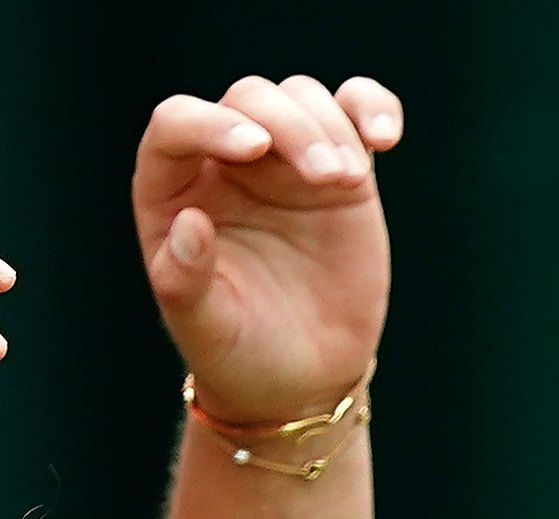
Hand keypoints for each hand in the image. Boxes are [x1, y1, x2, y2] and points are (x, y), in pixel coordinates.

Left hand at [136, 74, 401, 432]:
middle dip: (291, 127)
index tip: (255, 149)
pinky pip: (355, 109)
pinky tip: (385, 139)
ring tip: (347, 183)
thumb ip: (185, 282)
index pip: (178, 124)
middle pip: (251, 99)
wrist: (301, 380)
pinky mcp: (340, 170)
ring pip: (303, 98)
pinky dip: (374, 108)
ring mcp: (284, 162)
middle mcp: (225, 163)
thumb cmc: (239, 355)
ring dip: (331, 128)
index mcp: (173, 190)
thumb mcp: (205, 330)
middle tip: (326, 180)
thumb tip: (190, 223)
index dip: (212, 123)